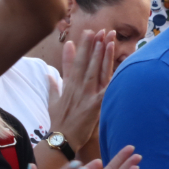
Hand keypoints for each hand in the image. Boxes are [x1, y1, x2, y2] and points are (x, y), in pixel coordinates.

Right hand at [50, 30, 114, 149]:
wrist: (61, 139)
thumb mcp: (52, 101)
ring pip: (95, 70)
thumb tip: (49, 73)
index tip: (85, 33)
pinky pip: (106, 89)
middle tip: (98, 29)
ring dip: (102, 54)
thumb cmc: (58, 122)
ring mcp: (86, 95)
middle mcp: (77, 87)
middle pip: (86, 62)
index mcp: (68, 85)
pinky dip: (111, 77)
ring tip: (107, 39)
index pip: (74, 61)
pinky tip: (119, 67)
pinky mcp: (95, 105)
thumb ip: (53, 85)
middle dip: (92, 44)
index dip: (81, 47)